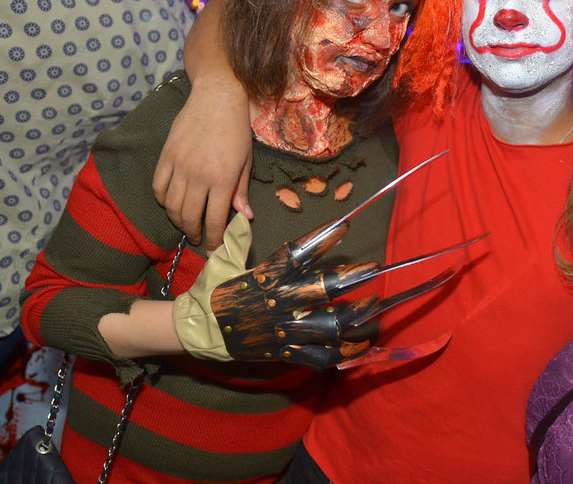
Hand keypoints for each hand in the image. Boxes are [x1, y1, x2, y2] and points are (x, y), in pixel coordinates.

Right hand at [153, 72, 252, 249]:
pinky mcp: (166, 156)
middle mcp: (199, 176)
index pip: (214, 221)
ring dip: (178, 220)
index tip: (212, 249)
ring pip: (172, 206)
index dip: (212, 240)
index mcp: (222, 180)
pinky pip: (158, 187)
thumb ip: (241, 191)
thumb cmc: (236, 130)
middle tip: (197, 238)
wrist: (217, 98)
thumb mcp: (245, 161)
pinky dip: (163, 200)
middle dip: (193, 233)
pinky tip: (171, 203)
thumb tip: (245, 217)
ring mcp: (179, 166)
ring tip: (185, 224)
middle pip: (190, 217)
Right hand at [173, 213, 377, 369]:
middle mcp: (278, 301)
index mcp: (265, 276)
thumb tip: (244, 216)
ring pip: (325, 326)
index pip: (297, 253)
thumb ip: (237, 238)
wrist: (198, 329)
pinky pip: (318, 356)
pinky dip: (342, 353)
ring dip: (353, 317)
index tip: (344, 226)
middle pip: (320, 290)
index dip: (322, 239)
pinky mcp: (284, 351)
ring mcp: (282, 328)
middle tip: (374, 269)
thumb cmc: (212, 290)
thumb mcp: (222, 260)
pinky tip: (362, 346)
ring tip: (374, 307)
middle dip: (349, 279)